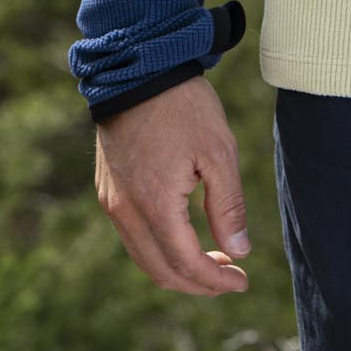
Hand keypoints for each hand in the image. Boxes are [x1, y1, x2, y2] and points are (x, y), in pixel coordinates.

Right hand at [94, 76, 252, 295]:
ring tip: (213, 260)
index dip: (216, 281)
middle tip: (231, 277)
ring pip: (144, 257)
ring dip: (178, 268)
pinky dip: (160, 248)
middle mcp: (126, 211)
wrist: (138, 68)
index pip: (186, 264)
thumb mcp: (218, 151)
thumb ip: (228, 205)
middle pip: (161, 271)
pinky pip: (132, 236)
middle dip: (198, 283)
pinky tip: (184, 237)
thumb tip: (239, 251)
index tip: (242, 282)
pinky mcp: (108, 189)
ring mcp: (112, 201)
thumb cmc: (183, 106)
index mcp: (154, 204)